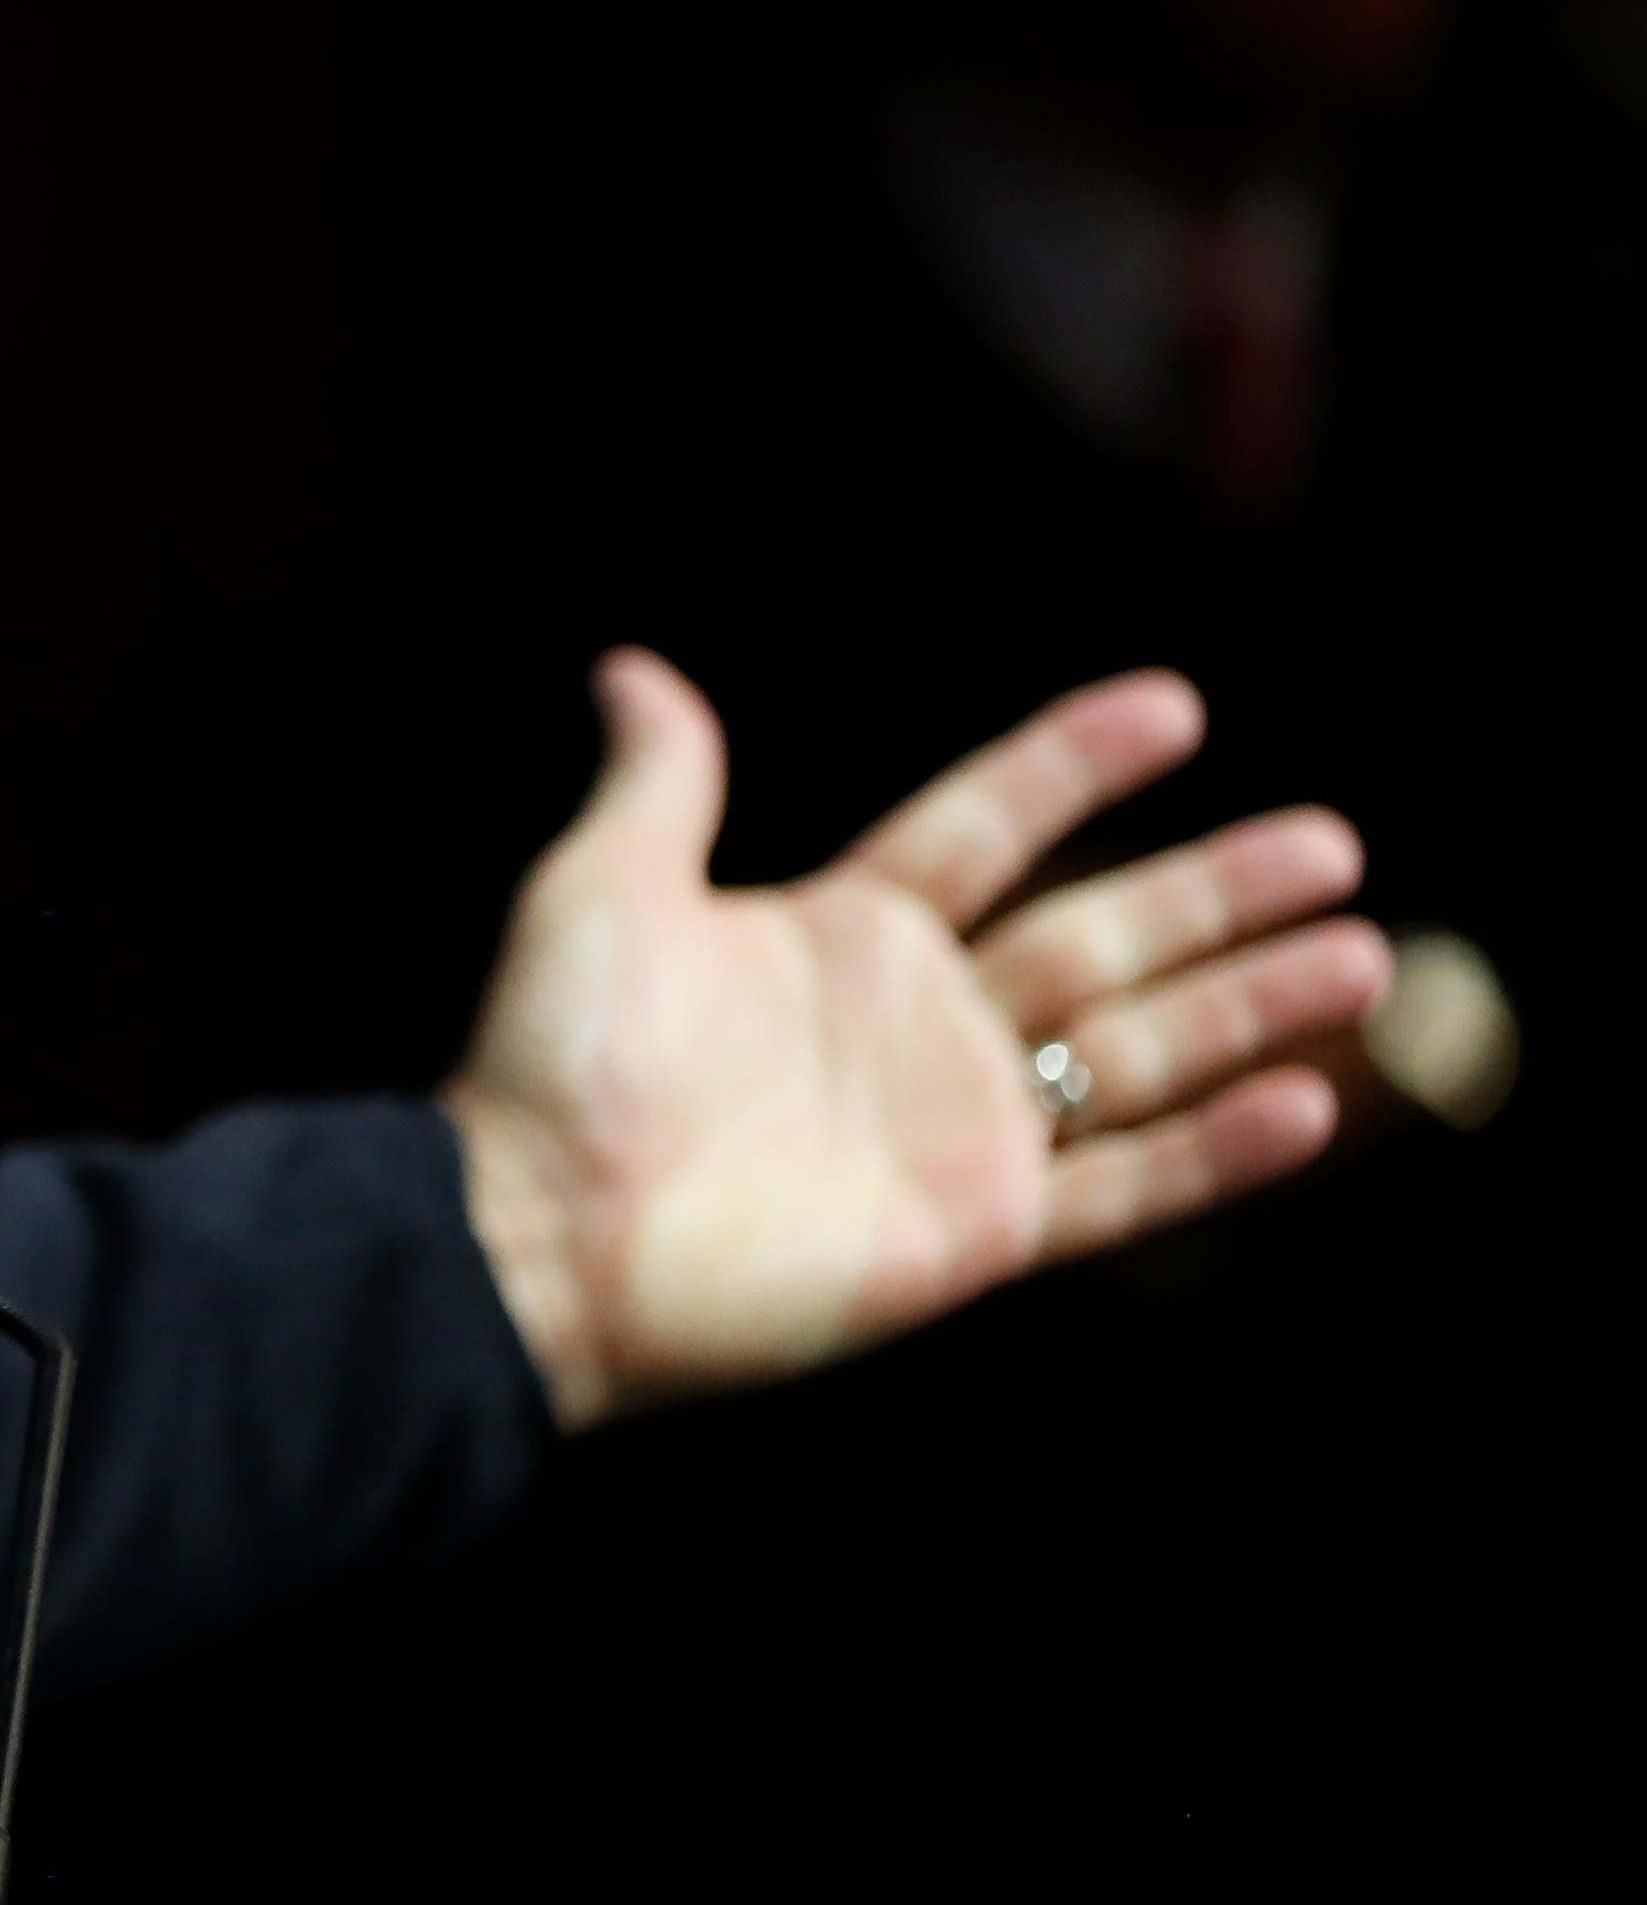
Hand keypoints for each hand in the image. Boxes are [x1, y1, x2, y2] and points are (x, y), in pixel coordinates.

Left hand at [442, 652, 1385, 1428]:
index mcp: (840, 931)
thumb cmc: (557, 1058)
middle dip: (1216, 890)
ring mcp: (956, 1130)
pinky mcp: (975, 1233)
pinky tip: (1310, 1104)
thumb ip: (660, 783)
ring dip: (1253, 1005)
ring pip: (1138, 1051)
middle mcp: (917, 1023)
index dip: (1072, 767)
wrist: (537, 1231)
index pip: (985, 826)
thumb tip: (634, 671)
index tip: (1175, 707)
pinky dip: (1217, 1150)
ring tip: (1366, 955)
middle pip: (1098, 934)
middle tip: (1332, 842)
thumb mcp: (605, 887)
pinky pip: (1123, 1185)